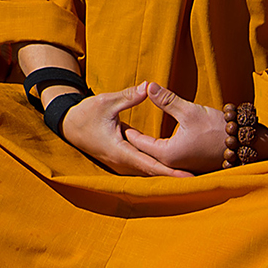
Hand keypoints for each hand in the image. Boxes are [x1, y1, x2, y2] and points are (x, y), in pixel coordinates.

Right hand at [58, 82, 191, 177]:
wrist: (68, 124)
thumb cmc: (85, 114)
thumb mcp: (106, 102)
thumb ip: (129, 97)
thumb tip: (149, 86)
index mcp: (120, 151)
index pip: (150, 165)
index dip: (170, 172)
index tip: (189, 178)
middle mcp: (122, 162)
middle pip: (153, 173)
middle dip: (174, 177)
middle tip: (198, 180)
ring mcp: (121, 163)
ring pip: (148, 172)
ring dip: (167, 174)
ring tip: (190, 178)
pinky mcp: (122, 159)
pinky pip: (143, 166)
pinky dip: (158, 168)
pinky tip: (173, 169)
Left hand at [122, 83, 229, 174]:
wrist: (245, 143)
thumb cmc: (217, 128)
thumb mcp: (189, 110)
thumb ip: (166, 100)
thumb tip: (147, 86)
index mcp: (167, 154)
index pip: (138, 142)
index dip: (126, 130)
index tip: (113, 120)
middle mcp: (172, 164)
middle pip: (144, 151)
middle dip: (132, 139)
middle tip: (117, 126)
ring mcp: (181, 166)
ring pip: (155, 156)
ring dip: (144, 145)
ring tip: (131, 132)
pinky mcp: (190, 165)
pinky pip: (167, 158)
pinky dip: (157, 150)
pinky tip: (153, 140)